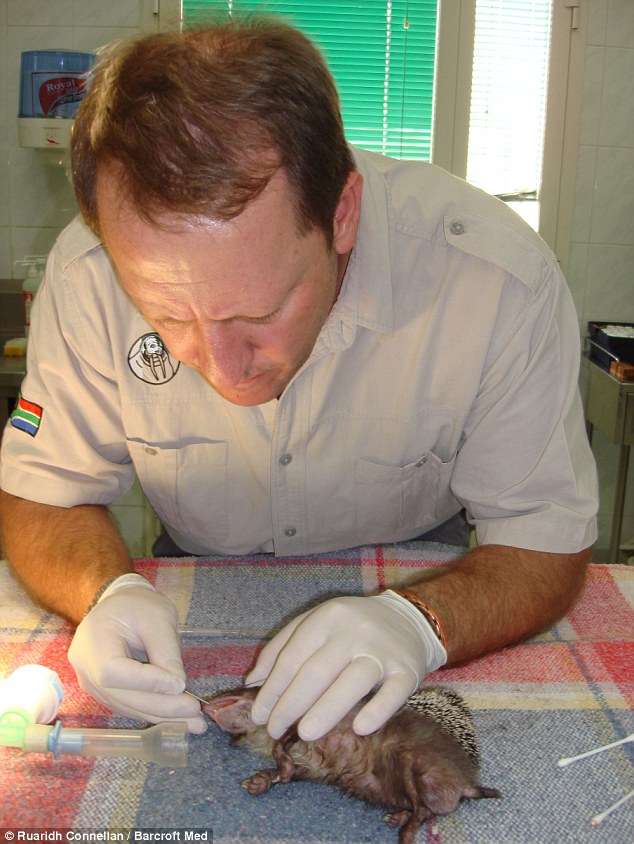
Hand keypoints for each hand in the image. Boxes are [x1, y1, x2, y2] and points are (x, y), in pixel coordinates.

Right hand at [68, 574, 206, 733]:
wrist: (121, 604)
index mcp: (93, 640)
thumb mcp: (158, 617)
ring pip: (126, 706)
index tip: (179, 684)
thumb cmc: (139, 605)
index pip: (113, 672)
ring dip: (161, 716)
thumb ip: (166, 651)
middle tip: (196, 716)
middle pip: (121, 695)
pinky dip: (153, 712)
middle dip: (160, 706)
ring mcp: (91, 682)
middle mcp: (84, 667)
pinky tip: (178, 719)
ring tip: (194, 723)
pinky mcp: (104, 692)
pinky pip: (128, 705)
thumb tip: (178, 687)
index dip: (146, 682)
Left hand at [244, 590, 446, 740]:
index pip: (293, 657)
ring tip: (304, 734)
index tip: (258, 716)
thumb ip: (281, 647)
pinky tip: (359, 729)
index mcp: (327, 617)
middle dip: (290, 704)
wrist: (409, 619)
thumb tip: (252, 683)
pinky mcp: (408, 669)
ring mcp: (383, 650)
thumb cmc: (350, 626)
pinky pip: (393, 693)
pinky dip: (377, 711)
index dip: (272, 689)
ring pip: (353, 681)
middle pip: (317, 671)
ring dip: (326, 710)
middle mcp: (354, 631)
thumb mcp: (314, 623)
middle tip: (274, 731)